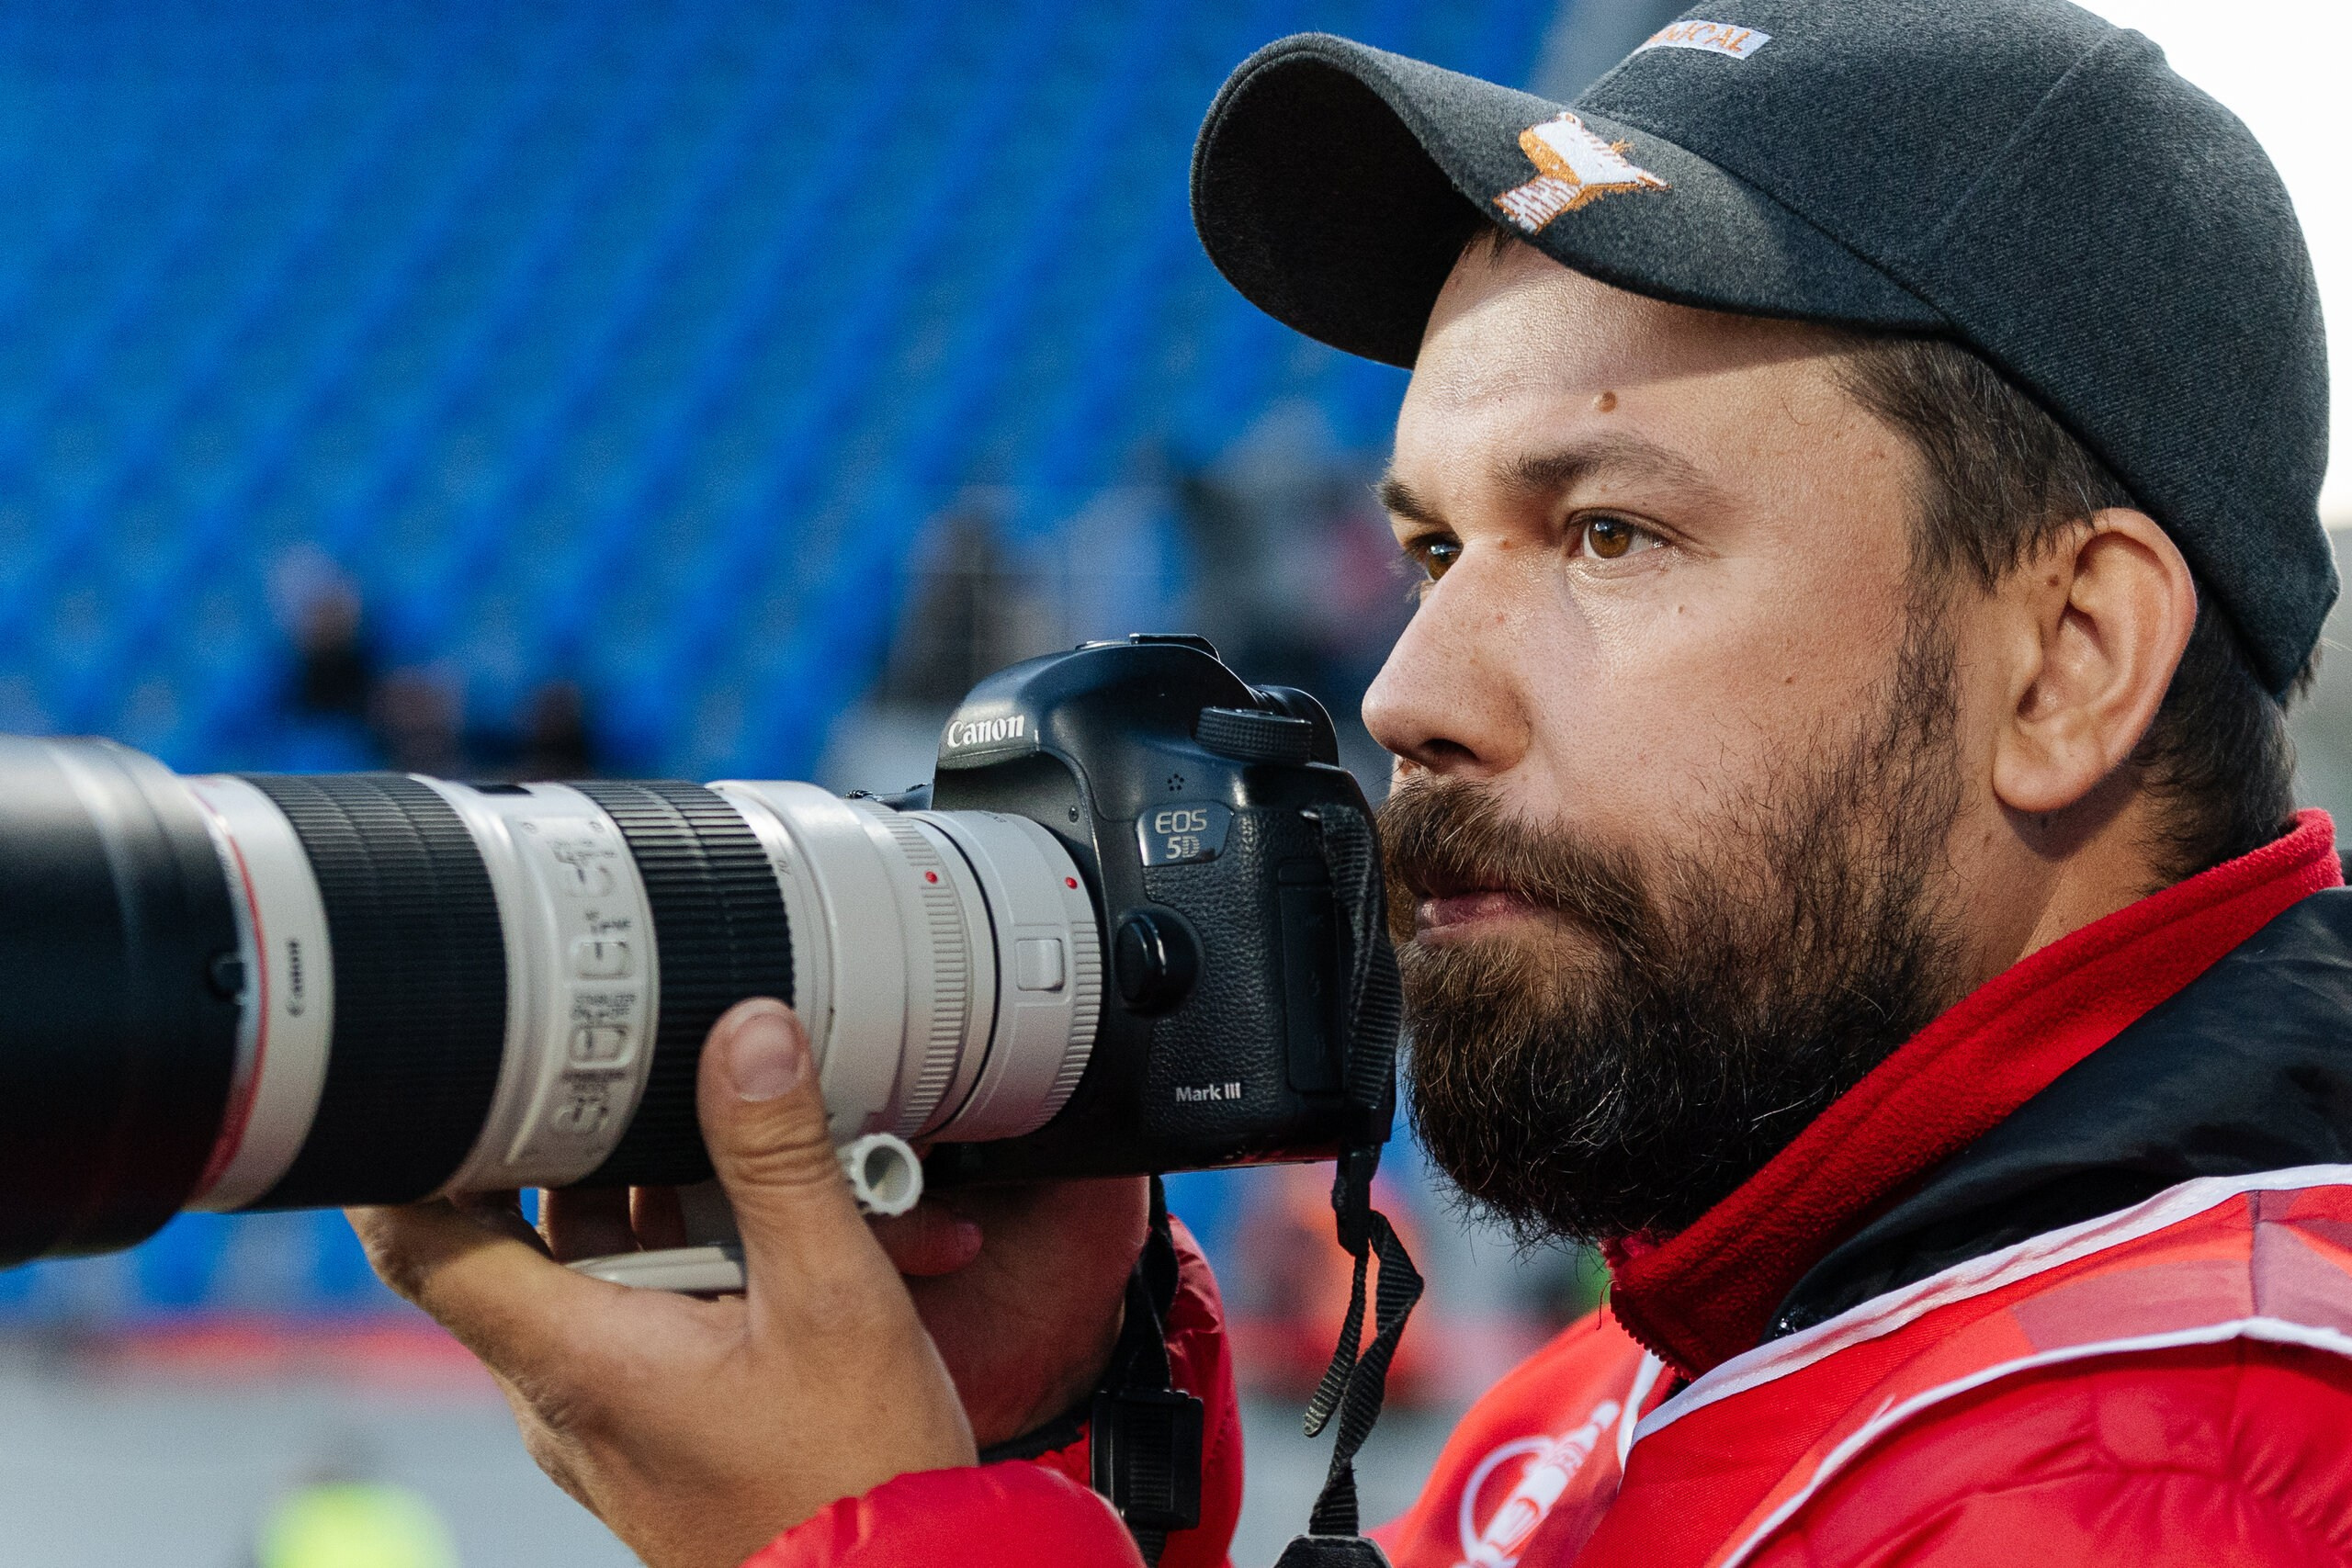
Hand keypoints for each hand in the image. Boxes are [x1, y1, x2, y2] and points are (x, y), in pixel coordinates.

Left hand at [350, 1000, 980, 1567]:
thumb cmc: (854, 1479)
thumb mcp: (835, 1299)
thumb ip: (782, 1160)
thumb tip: (745, 1033)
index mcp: (574, 1360)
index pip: (419, 1243)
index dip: (400, 1148)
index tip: (427, 1068)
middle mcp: (564, 1394)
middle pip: (512, 1236)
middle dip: (575, 1140)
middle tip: (631, 1053)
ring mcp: (606, 1416)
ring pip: (589, 1270)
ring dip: (652, 1196)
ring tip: (742, 1139)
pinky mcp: (653, 1427)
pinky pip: (640, 1312)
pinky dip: (691, 1252)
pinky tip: (777, 1224)